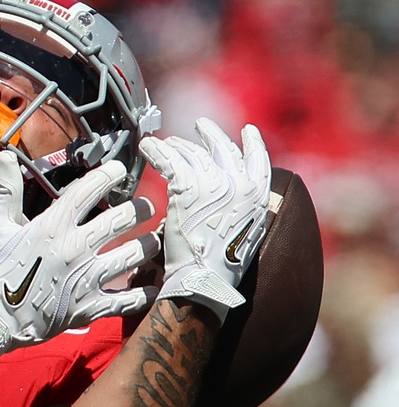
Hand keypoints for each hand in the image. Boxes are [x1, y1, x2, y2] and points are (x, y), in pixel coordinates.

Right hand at [0, 153, 157, 360]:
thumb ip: (7, 189)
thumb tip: (10, 158)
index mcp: (53, 226)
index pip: (89, 190)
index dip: (108, 175)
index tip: (119, 170)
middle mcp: (75, 249)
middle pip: (122, 220)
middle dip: (141, 208)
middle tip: (148, 206)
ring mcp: (86, 279)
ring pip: (133, 255)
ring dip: (149, 244)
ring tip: (155, 239)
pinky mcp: (89, 307)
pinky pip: (127, 299)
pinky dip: (143, 292)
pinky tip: (154, 286)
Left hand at [138, 119, 270, 323]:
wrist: (204, 280)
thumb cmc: (219, 267)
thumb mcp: (244, 234)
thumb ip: (240, 210)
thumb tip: (229, 200)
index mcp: (258, 197)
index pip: (259, 160)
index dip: (252, 143)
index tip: (247, 130)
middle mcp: (241, 185)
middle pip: (223, 150)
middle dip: (210, 135)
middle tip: (199, 125)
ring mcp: (215, 184)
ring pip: (193, 154)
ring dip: (179, 145)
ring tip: (168, 142)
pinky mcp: (188, 187)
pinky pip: (170, 161)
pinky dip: (156, 151)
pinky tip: (147, 146)